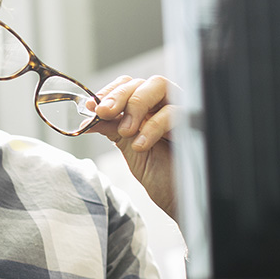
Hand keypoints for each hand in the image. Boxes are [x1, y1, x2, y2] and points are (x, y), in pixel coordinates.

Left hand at [85, 75, 179, 219]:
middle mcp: (164, 103)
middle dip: (120, 95)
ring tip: (125, 131)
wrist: (177, 196)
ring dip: (136, 105)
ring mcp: (180, 109)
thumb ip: (110, 128)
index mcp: (148, 107)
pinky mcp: (193, 121)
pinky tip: (141, 144)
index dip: (111, 91)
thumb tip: (86, 119)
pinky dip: (152, 126)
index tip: (93, 106)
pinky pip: (173, 111)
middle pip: (143, 82)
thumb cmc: (158, 170)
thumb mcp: (127, 146)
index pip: (129, 84)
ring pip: (159, 86)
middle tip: (104, 112)